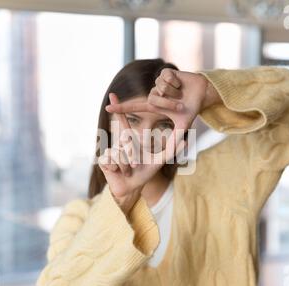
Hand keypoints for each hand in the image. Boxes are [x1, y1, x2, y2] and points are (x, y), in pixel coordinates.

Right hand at [99, 93, 184, 213]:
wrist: (132, 188)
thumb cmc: (144, 174)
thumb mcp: (159, 161)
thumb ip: (171, 150)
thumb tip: (185, 140)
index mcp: (130, 141)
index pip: (124, 123)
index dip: (118, 109)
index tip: (112, 95)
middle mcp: (119, 144)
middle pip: (125, 142)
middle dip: (131, 155)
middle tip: (135, 165)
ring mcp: (110, 152)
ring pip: (119, 153)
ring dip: (126, 165)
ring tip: (128, 171)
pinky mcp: (103, 160)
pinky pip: (112, 160)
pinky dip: (119, 168)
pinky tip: (118, 172)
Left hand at [106, 68, 220, 130]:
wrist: (204, 93)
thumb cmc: (192, 109)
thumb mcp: (183, 126)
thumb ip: (175, 141)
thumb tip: (170, 156)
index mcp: (154, 106)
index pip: (135, 108)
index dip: (121, 109)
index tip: (107, 109)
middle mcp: (154, 94)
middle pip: (153, 99)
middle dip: (169, 103)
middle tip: (180, 105)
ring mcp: (159, 82)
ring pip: (160, 88)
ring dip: (174, 92)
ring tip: (182, 93)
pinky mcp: (166, 71)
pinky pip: (167, 77)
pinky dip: (177, 81)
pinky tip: (182, 82)